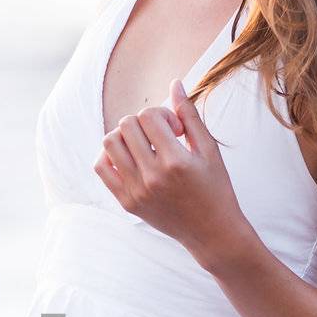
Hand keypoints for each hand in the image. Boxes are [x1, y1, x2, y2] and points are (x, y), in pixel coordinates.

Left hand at [93, 78, 249, 262]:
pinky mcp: (126, 202)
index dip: (162, 114)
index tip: (176, 129)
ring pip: (109, 142)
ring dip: (124, 135)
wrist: (211, 232)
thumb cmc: (215, 188)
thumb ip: (189, 115)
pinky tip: (130, 158)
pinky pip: (101, 167)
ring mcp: (136, 191)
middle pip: (126, 125)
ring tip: (142, 145)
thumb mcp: (209, 150)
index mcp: (175, 161)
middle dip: (143, 122)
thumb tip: (175, 83)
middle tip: (160, 137)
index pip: (149, 116)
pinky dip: (110, 156)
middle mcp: (152, 176)